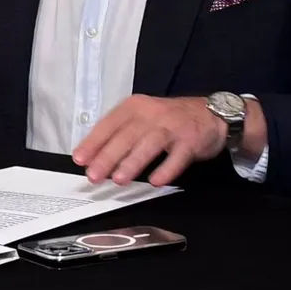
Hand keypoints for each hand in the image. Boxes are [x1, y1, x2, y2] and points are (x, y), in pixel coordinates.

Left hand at [72, 95, 225, 186]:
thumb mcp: (142, 118)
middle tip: (94, 176)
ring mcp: (172, 126)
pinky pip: (178, 156)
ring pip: (150, 144)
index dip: (94, 141)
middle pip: (127, 135)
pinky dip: (166, 169)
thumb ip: (120, 135)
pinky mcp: (191, 140)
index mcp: (135, 107)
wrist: (211, 114)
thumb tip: (93, 158)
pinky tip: (155, 182)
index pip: (109, 124)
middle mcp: (152, 114)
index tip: (79, 159)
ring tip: (119, 179)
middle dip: (109, 156)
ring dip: (133, 162)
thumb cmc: (169, 120)